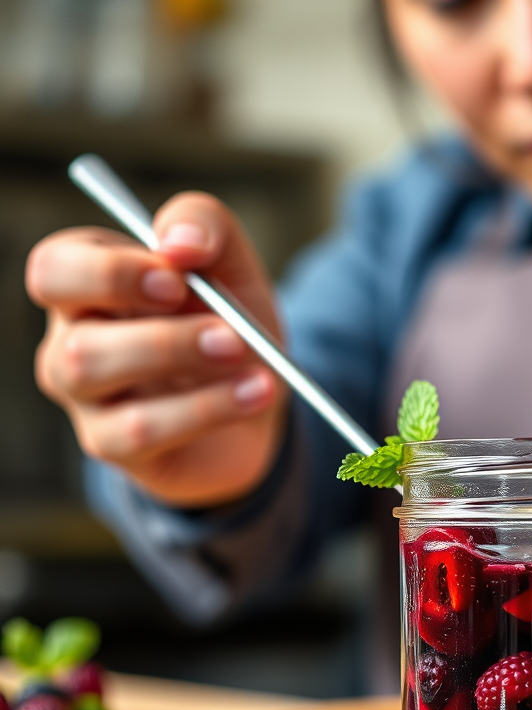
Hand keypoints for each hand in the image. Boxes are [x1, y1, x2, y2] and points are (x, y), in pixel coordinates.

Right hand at [28, 192, 287, 507]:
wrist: (257, 397)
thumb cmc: (227, 322)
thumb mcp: (232, 264)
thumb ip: (205, 226)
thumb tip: (178, 243)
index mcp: (88, 283)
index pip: (56, 267)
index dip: (110, 273)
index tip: (178, 280)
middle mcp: (71, 338)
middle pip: (72, 334)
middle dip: (156, 332)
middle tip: (229, 334)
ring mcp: (86, 397)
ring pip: (94, 375)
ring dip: (182, 363)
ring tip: (250, 360)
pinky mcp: (112, 444)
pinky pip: (139, 431)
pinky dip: (206, 410)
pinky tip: (255, 395)